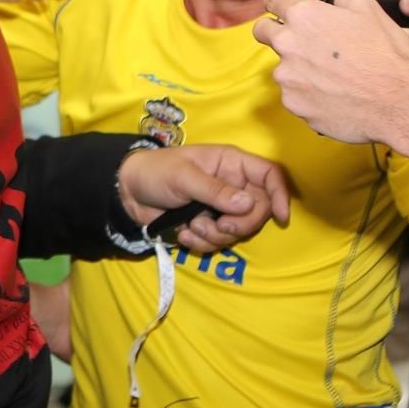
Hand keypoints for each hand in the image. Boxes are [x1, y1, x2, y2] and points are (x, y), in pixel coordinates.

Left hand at [116, 144, 290, 251]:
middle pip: (259, 210)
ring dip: (215, 236)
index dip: (280, 194)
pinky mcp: (209, 226)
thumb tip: (248, 204)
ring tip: (191, 226)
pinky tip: (183, 233)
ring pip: (238, 231)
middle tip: (219, 226)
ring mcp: (221, 208)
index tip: (280, 217)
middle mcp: (232, 186)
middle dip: (240, 224)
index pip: (269, 175)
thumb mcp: (184, 177)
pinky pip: (219, 243)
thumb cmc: (156, 172)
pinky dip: (201, 243)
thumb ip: (216, 191)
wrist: (128, 193)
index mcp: (231, 164)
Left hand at [254, 0, 408, 145]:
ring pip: (283, 66)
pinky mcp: (293, 103)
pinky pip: (294, 93)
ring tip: (334, 74)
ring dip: (299, 67)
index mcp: (304, 15)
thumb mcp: (364, 10)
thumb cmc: (387, 52)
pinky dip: (308, 92)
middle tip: (303, 39)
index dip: (281, 2)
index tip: (287, 8)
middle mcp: (288, 44)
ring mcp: (288, 77)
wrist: (400, 100)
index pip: (272, 0)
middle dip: (277, 30)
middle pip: (263, 31)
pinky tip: (335, 93)